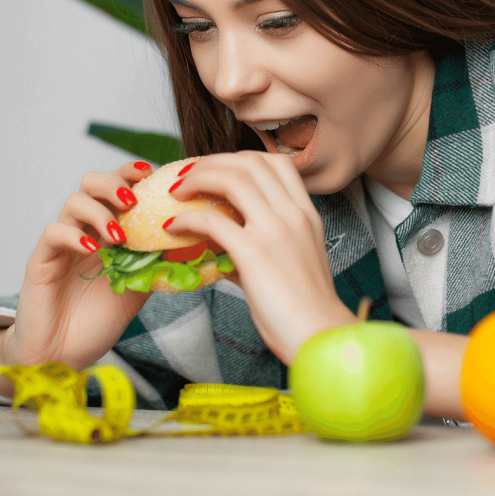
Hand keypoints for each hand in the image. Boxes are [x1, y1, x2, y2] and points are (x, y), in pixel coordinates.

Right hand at [0, 161, 154, 375]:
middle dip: (114, 183)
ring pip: (73, 202)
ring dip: (100, 212)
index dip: (131, 174)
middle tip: (133, 200)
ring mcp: (62, 244)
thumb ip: (156, 264)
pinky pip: (53, 233)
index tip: (152, 173)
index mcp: (106, 231)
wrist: (62, 355)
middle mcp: (84, 230)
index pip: (116, 188)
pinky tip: (93, 249)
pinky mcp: (41, 260)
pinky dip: (74, 235)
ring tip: (118, 236)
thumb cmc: (97, 320)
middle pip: (91, 183)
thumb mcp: (138, 288)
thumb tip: (192, 245)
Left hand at [165, 152, 356, 363]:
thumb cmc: (306, 310)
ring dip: (197, 178)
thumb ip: (256, 250)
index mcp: (305, 214)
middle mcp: (292, 214)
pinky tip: (174, 227)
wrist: (320, 336)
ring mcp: (275, 230)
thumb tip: (220, 253)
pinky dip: (187, 218)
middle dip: (212, 162)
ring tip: (177, 191)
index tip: (217, 169)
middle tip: (188, 174)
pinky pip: (212, 221)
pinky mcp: (255, 253)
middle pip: (249, 162)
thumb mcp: (290, 265)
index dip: (240, 158)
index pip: (276, 163)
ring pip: (231, 179)